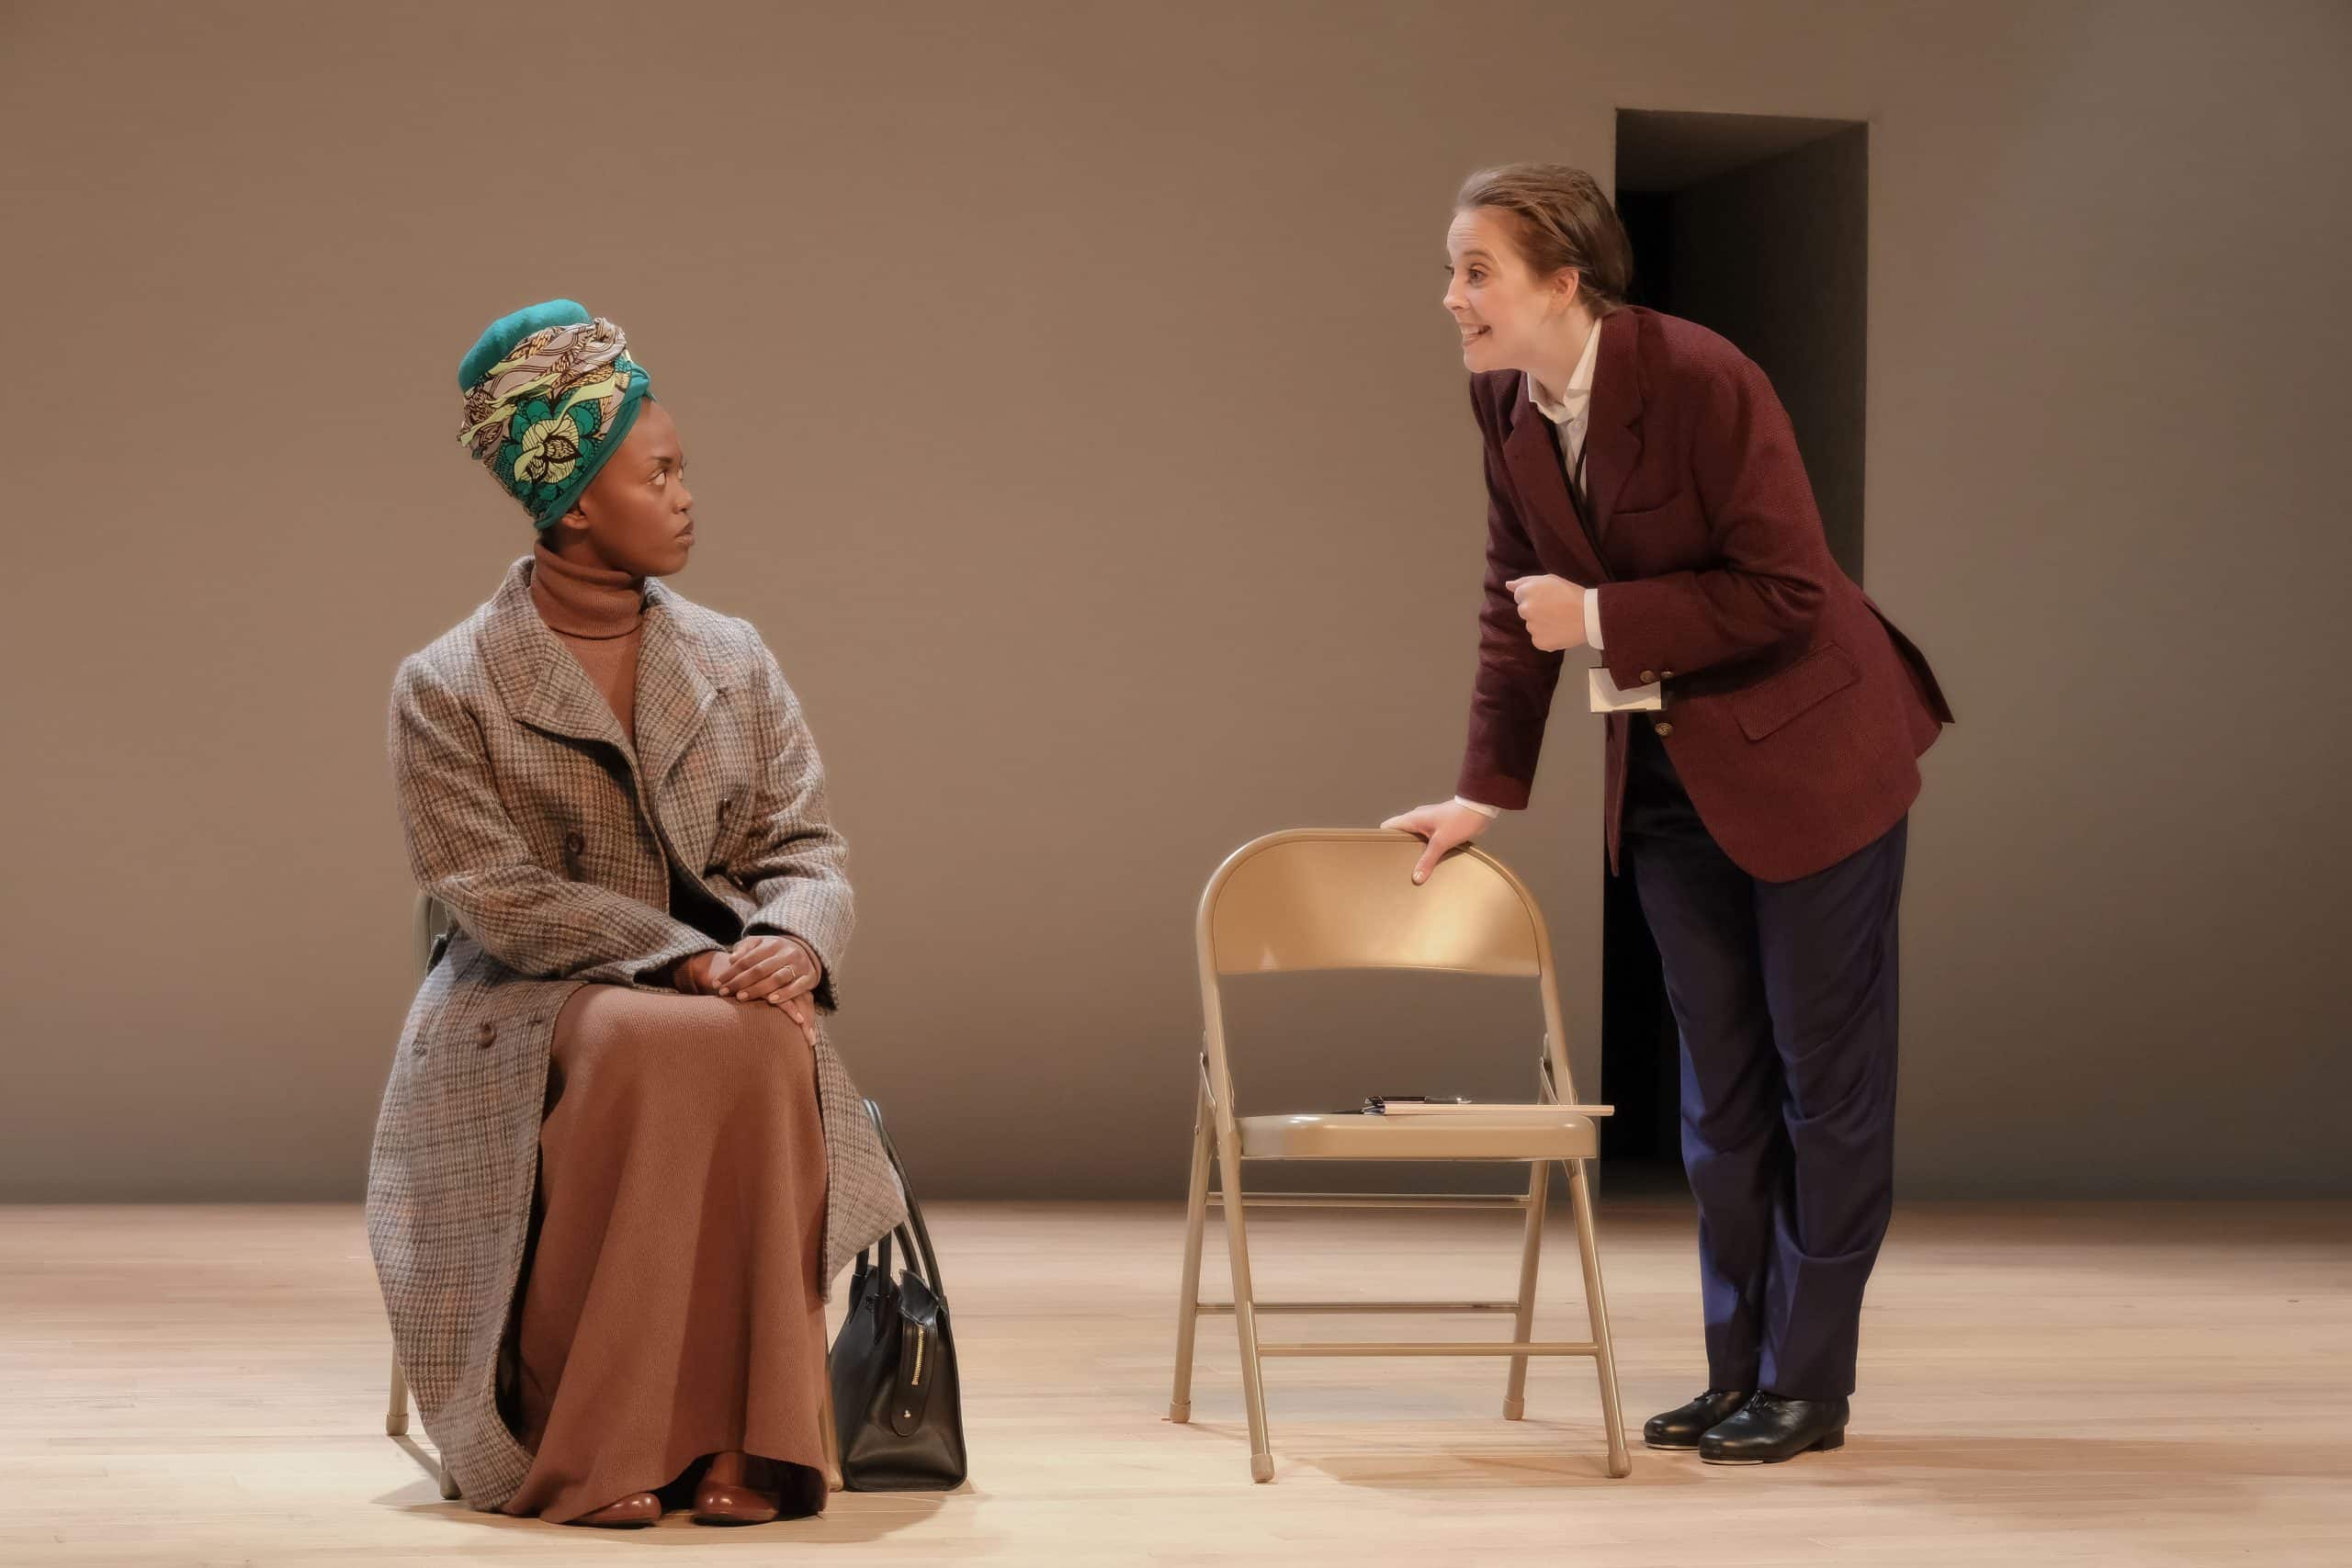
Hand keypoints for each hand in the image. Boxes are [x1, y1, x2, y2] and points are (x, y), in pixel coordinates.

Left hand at [712, 934, 822, 1027]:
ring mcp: (799, 965)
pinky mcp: (809, 978)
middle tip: (723, 992)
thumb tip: (732, 958)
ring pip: (777, 978)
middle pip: (759, 969)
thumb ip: (744, 948)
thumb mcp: (760, 944)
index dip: (730, 972)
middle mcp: (786, 953)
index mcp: (772, 944)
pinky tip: (771, 1000)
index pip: (747, 959)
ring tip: (741, 997)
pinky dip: (785, 994)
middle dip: (739, 982)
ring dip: (758, 989)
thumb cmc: (775, 952)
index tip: (716, 984)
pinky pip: (797, 987)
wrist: (807, 953)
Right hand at [1379, 799, 1495, 884]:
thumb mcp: (1441, 842)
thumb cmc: (1460, 819)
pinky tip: (1428, 859)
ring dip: (1413, 849)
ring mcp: (1427, 822)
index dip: (1382, 839)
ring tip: (1411, 864)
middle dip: (1398, 848)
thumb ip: (1428, 860)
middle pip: (1399, 834)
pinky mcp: (1437, 827)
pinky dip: (1424, 848)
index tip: (1381, 854)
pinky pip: (1425, 839)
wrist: (1479, 809)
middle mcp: (1417, 819)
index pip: (1388, 826)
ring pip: (1413, 837)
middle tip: (1396, 864)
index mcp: (1413, 819)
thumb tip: (1417, 877)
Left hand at [1504, 574, 1588, 651]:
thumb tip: (1508, 585)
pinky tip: (1559, 631)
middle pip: (1524, 611)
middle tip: (1555, 609)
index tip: (1548, 598)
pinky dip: (1547, 636)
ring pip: (1531, 626)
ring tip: (1559, 620)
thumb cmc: (1571, 593)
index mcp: (1526, 592)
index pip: (1519, 595)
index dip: (1535, 596)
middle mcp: (1525, 610)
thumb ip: (1525, 581)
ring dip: (1541, 624)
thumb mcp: (1550, 579)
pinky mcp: (1538, 642)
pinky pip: (1538, 639)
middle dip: (1535, 610)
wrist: (1590, 615)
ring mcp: (1531, 627)